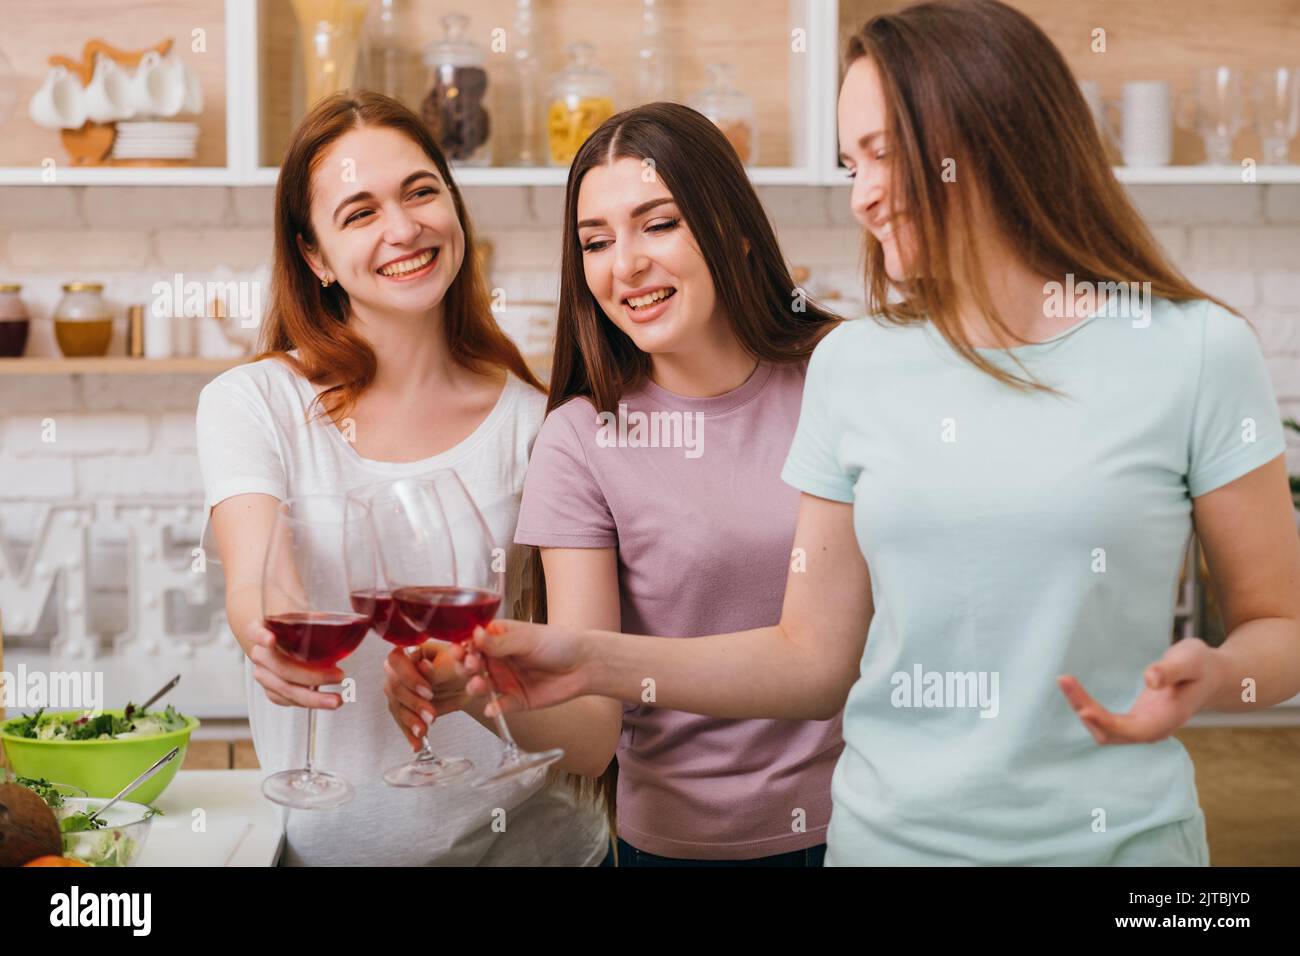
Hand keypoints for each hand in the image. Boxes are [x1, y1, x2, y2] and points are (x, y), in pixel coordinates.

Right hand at [244, 619, 344, 709]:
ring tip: (337, 699)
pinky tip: (326, 701)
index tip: (271, 640)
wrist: (281, 641)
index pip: (256, 631)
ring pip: (285, 690)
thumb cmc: (295, 628)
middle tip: (339, 676)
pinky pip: (287, 700)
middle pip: (281, 668)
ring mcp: (263, 674)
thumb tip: (351, 621)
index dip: (262, 636)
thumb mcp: (303, 618)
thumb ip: (316, 619)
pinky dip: (308, 702)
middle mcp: (260, 654)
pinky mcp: (270, 690)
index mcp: (262, 630)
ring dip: (312, 698)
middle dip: (312, 676)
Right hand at [383, 641, 470, 749]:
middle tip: (430, 714)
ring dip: (410, 721)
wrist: (470, 682)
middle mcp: (399, 669)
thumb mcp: (454, 662)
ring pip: (397, 706)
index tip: (427, 691)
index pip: (397, 661)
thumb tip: (424, 667)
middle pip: (394, 686)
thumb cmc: (462, 664)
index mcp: (410, 649)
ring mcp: (399, 689)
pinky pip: (402, 722)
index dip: (409, 677)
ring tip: (424, 731)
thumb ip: (438, 667)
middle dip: (413, 703)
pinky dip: (409, 734)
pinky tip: (416, 744)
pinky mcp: (404, 707)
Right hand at [457, 619, 589, 716]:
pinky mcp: (515, 700)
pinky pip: (499, 706)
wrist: (584, 665)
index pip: (471, 642)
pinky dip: (493, 708)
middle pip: (470, 666)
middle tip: (471, 665)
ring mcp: (504, 680)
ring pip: (480, 686)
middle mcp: (497, 659)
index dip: (462, 646)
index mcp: (497, 638)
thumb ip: (499, 641)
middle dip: (465, 666)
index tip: (460, 650)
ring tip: (478, 685)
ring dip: (475, 686)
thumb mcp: (527, 638)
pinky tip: (492, 707)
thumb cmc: (559, 643)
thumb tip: (474, 634)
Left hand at [1058, 637, 1227, 743]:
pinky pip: (1106, 722)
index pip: (1132, 731)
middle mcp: (1153, 729)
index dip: (1106, 724)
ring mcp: (1142, 726)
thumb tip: (1150, 679)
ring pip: (1104, 730)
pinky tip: (1075, 691)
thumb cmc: (1201, 666)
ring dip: (1082, 709)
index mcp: (1167, 720)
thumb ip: (1170, 670)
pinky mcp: (1134, 719)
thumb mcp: (1190, 660)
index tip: (1083, 709)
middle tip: (1064, 679)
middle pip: (1110, 732)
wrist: (1212, 676)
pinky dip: (1088, 708)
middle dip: (1085, 709)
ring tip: (1065, 681)